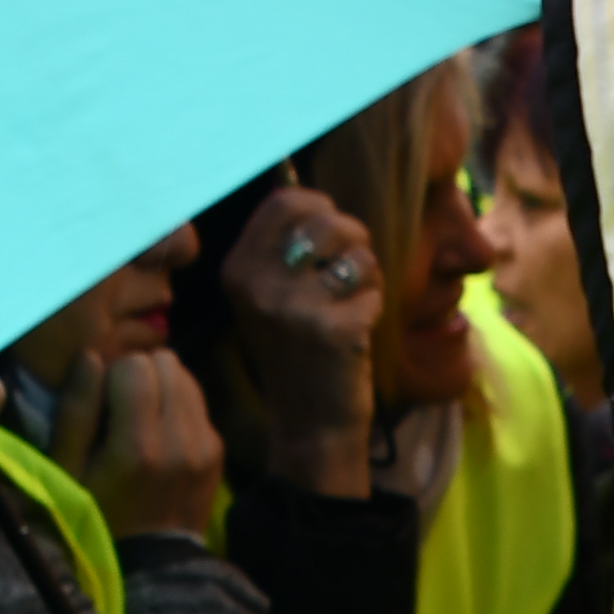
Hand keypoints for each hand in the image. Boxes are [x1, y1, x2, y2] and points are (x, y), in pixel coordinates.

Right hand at [81, 342, 232, 547]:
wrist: (150, 560)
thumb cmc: (96, 512)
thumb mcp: (67, 469)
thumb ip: (76, 410)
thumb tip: (92, 356)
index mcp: (137, 447)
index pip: (135, 365)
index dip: (114, 374)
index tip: (103, 400)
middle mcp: (179, 441)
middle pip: (166, 361)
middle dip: (141, 372)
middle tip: (123, 402)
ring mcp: (205, 445)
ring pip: (186, 374)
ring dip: (162, 384)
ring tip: (143, 413)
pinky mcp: (217, 449)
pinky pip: (197, 401)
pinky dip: (178, 405)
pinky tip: (162, 431)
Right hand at [209, 195, 380, 497]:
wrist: (312, 424)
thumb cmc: (302, 350)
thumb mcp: (273, 295)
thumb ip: (286, 245)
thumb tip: (311, 189)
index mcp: (239, 269)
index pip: (285, 202)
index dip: (319, 207)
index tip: (327, 237)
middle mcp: (258, 285)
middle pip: (326, 219)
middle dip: (353, 238)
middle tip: (349, 272)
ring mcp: (293, 308)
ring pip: (357, 253)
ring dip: (367, 275)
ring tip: (350, 303)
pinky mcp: (332, 329)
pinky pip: (373, 288)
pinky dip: (374, 306)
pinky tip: (356, 332)